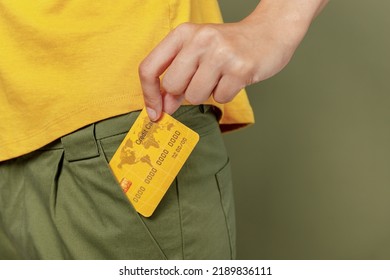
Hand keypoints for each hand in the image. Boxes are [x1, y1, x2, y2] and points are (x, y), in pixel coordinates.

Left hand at [139, 0, 326, 120]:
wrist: (269, 33)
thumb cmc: (228, 46)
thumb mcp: (196, 53)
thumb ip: (177, 77)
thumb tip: (162, 108)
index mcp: (183, 33)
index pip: (149, 68)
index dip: (149, 95)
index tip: (155, 112)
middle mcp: (200, 39)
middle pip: (172, 86)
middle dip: (184, 93)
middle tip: (201, 82)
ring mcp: (221, 53)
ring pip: (195, 96)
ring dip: (207, 94)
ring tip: (220, 77)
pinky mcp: (240, 69)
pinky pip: (220, 99)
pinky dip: (226, 94)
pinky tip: (233, 79)